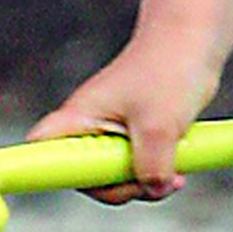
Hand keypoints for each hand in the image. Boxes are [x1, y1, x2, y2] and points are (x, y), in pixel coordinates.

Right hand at [28, 37, 220, 203]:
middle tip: (150, 180)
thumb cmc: (167, 69)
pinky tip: (180, 162)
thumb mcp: (159, 127)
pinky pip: (139, 167)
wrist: (193, 41)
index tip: (76, 181)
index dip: (45, 171)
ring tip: (175, 172)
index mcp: (79, 118)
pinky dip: (158, 171)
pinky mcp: (135, 135)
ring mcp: (112, 133)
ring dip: (146, 181)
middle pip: (87, 179)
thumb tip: (153, 190)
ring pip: (117, 177)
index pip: (39, 149)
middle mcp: (90, 127)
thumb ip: (152, 168)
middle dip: (120, 187)